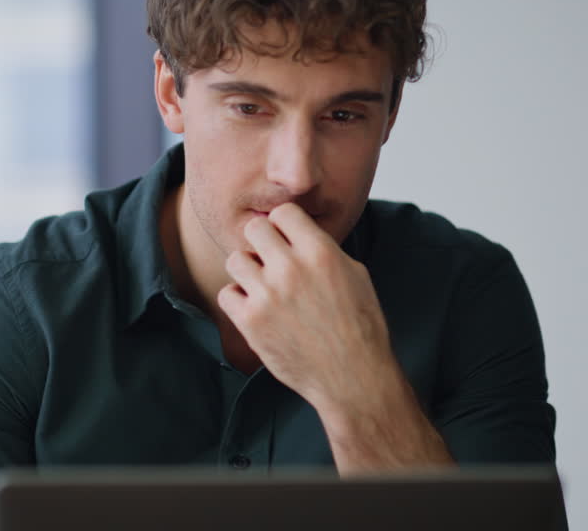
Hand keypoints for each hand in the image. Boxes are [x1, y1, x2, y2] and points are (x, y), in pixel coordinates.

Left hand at [217, 202, 391, 411]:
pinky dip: (238, 301)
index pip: (283, 211)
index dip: (284, 225)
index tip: (287, 240)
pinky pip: (227, 293)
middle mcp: (292, 268)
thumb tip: (299, 231)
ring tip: (264, 288)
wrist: (353, 377)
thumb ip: (323, 248)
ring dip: (247, 271)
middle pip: (254, 229)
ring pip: (235, 260)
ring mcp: (268, 295)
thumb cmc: (360, 327)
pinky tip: (256, 309)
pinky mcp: (251, 322)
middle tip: (271, 262)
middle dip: (262, 243)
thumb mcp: (355, 274)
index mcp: (320, 252)